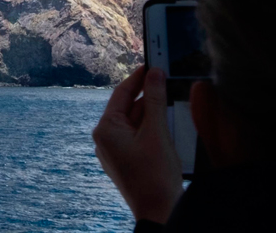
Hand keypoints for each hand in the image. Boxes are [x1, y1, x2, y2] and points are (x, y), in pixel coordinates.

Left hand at [92, 66, 182, 223]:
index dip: (138, 77)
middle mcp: (105, 139)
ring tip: (171, 99)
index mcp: (106, 129)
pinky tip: (167, 123)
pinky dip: (151, 128)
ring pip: (134, 122)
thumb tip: (154, 73)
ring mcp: (114, 152)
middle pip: (128, 107)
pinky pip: (137, 136)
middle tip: (166, 79)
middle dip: (148, 96)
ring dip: (152, 112)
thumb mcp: (157, 132)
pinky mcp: (125, 161)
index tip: (152, 63)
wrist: (159, 212)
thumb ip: (155, 100)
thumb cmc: (156, 176)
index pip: (121, 93)